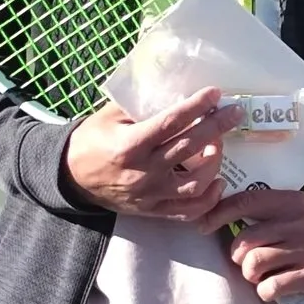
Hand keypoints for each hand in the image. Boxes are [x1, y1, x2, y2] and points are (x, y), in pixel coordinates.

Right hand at [65, 90, 242, 222]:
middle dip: (217, 127)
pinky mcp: (153, 210)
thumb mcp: (110, 116)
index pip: (172, 123)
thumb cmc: (91, 141)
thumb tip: (177, 92)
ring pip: (196, 184)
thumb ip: (142, 107)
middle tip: (233, 113)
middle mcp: (143, 172)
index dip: (196, 106)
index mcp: (130, 145)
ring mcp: (150, 195)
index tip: (215, 94)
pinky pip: (188, 211)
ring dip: (214, 163)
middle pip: (190, 148)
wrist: (70, 178)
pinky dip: (208, 199)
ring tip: (217, 146)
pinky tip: (217, 182)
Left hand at [221, 187, 303, 303]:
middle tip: (247, 265)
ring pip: (254, 263)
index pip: (246, 202)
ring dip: (251, 276)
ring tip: (261, 278)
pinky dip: (266, 292)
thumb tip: (231, 222)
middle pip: (245, 240)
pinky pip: (272, 286)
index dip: (218, 214)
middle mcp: (298, 222)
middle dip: (238, 257)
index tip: (204, 227)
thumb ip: (274, 213)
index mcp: (293, 202)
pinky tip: (274, 290)